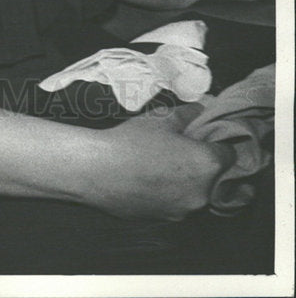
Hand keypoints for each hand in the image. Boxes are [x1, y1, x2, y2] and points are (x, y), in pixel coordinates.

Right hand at [89, 115, 233, 221]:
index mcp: (207, 164)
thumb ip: (188, 113)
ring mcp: (185, 210)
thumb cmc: (132, 141)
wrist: (99, 171)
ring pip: (198, 193)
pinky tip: (152, 179)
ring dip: (189, 181)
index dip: (218, 143)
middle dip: (205, 164)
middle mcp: (203, 192)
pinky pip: (179, 204)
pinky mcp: (167, 219)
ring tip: (165, 165)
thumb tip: (200, 111)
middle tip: (183, 149)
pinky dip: (172, 193)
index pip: (230, 154)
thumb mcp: (162, 117)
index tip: (205, 137)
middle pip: (217, 177)